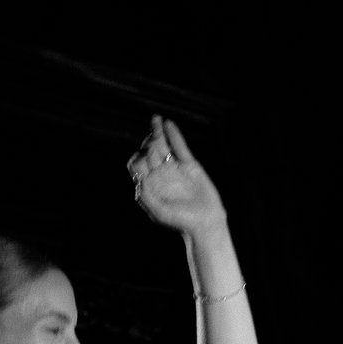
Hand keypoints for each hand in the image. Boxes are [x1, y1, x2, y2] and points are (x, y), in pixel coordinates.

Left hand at [128, 117, 226, 237]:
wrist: (205, 223)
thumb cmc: (180, 222)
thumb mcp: (159, 212)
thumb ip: (146, 196)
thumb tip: (139, 178)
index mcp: (150, 185)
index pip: (137, 165)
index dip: (138, 158)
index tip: (145, 159)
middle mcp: (160, 175)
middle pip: (149, 152)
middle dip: (148, 143)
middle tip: (153, 139)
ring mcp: (174, 169)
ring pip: (163, 146)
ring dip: (157, 132)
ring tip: (155, 119)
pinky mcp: (190, 166)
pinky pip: (180, 146)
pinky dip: (174, 135)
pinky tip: (168, 124)